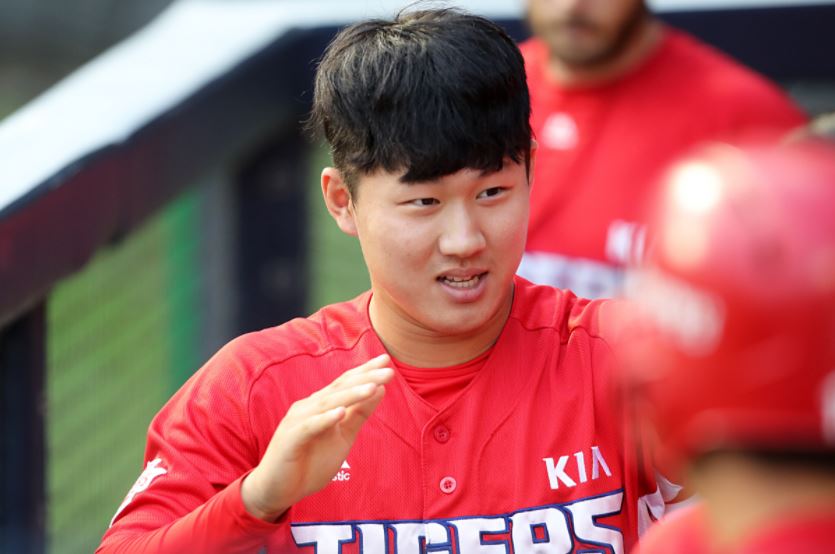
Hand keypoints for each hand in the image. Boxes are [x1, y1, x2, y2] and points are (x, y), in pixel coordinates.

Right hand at [241, 354, 393, 520]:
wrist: (278, 489)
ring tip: (372, 387)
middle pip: (340, 388)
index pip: (346, 383)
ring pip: (327, 403)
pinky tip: (339, 413)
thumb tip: (379, 389)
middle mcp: (310, 407)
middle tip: (388, 370)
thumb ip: (358, 414)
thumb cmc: (309, 462)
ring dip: (350, 394)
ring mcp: (298, 421)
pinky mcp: (290, 439)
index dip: (366, 371)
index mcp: (322, 405)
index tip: (387, 361)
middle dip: (365, 378)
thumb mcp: (342, 437)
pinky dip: (324, 419)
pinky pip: (309, 426)